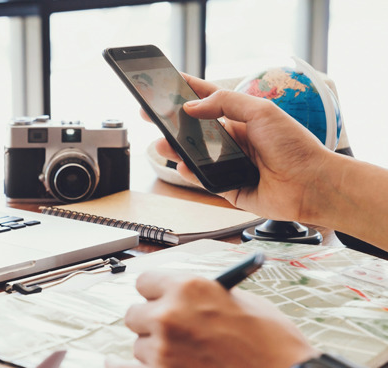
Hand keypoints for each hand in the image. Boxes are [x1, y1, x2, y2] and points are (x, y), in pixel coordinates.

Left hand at [105, 271, 317, 367]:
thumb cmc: (276, 347)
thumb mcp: (245, 302)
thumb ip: (208, 295)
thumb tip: (188, 296)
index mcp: (190, 288)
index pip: (146, 281)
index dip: (154, 292)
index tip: (155, 298)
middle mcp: (169, 315)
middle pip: (135, 313)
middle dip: (150, 321)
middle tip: (167, 330)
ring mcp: (162, 350)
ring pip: (136, 345)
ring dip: (152, 350)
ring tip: (177, 357)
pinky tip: (115, 367)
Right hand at [152, 74, 334, 222]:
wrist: (312, 184)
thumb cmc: (296, 147)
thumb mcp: (262, 112)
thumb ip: (226, 103)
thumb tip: (193, 106)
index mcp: (242, 119)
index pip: (208, 101)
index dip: (187, 92)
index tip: (166, 84)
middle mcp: (233, 141)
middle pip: (195, 129)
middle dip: (172, 123)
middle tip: (151, 116)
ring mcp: (229, 165)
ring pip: (194, 156)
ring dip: (176, 149)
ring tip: (163, 143)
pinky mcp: (228, 188)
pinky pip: (203, 180)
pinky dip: (190, 175)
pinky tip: (183, 166)